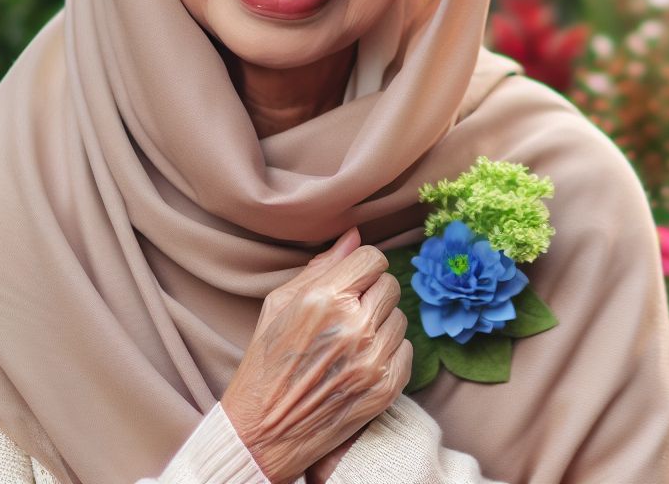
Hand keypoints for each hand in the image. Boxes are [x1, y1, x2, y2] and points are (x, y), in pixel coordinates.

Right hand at [221, 228, 411, 483]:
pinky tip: (361, 363)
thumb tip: (354, 236)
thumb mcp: (279, 304)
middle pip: (390, 284)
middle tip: (348, 313)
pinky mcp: (386, 387)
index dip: (363, 267)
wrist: (262, 434)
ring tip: (351, 342)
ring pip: (400, 317)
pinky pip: (406, 350)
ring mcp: (373, 359)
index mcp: (324, 299)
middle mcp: (353, 326)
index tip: (353, 280)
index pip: (373, 258)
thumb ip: (321, 266)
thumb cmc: (266, 362)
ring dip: (380, 324)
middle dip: (371, 293)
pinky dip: (388, 353)